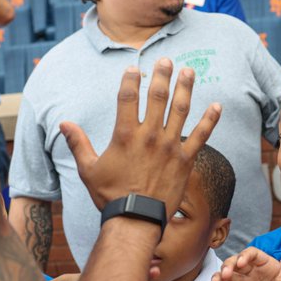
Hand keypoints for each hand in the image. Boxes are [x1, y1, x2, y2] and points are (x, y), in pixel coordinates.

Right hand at [61, 59, 220, 212]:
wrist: (136, 220)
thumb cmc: (110, 196)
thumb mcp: (88, 169)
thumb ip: (78, 143)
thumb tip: (64, 124)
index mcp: (124, 135)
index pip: (127, 98)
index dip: (130, 80)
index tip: (133, 67)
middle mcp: (149, 135)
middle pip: (157, 97)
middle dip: (162, 75)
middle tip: (166, 60)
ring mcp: (169, 146)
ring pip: (180, 109)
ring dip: (185, 88)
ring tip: (189, 72)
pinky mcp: (185, 160)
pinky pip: (201, 135)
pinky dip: (210, 119)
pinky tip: (217, 105)